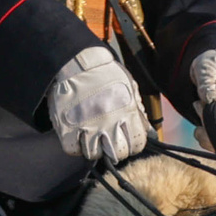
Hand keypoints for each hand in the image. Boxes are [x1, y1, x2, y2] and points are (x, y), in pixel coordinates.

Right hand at [48, 47, 149, 164]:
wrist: (75, 60)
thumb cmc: (105, 73)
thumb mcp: (128, 87)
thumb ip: (138, 111)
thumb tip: (149, 133)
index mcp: (127, 111)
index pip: (137, 145)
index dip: (133, 145)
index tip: (127, 140)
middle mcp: (108, 121)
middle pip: (117, 154)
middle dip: (115, 150)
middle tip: (109, 141)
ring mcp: (86, 125)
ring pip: (94, 154)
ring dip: (95, 148)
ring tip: (93, 136)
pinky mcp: (66, 127)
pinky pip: (73, 150)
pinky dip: (76, 146)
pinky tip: (79, 135)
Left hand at [189, 48, 215, 148]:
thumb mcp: (208, 64)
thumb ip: (207, 79)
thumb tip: (209, 98)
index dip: (212, 115)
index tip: (199, 102)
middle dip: (211, 128)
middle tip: (198, 109)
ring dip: (211, 140)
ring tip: (198, 127)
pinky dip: (214, 145)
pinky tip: (202, 134)